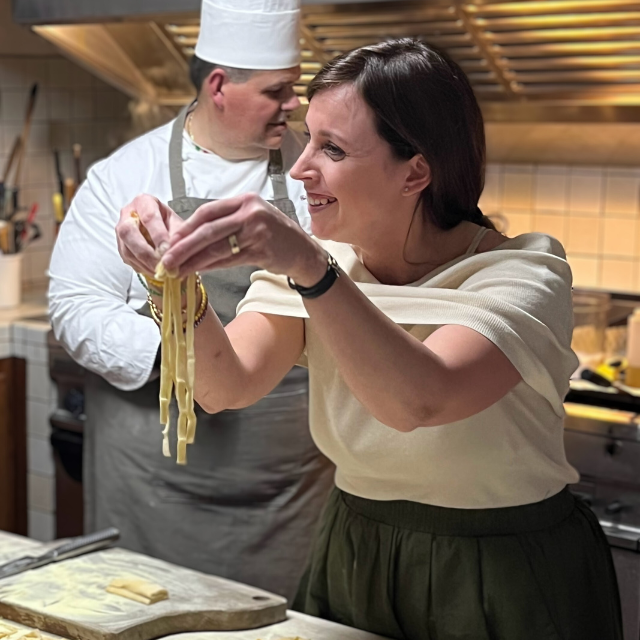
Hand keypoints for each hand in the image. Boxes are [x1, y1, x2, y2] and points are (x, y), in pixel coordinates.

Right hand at [116, 194, 183, 275]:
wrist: (163, 229)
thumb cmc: (170, 223)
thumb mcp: (179, 224)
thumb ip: (178, 235)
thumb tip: (176, 252)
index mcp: (144, 202)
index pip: (149, 217)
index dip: (158, 235)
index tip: (167, 250)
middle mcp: (128, 214)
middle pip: (129, 232)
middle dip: (147, 252)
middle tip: (162, 265)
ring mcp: (121, 230)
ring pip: (126, 248)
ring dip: (144, 263)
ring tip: (161, 272)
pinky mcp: (121, 246)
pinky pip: (128, 258)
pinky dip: (142, 267)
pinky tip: (154, 272)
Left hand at [161, 193, 325, 283]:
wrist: (304, 252)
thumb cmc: (275, 235)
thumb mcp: (253, 218)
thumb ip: (227, 221)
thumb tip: (191, 234)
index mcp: (245, 200)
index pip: (208, 212)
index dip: (186, 227)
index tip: (170, 241)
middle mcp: (251, 213)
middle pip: (208, 230)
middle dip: (184, 246)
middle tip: (166, 259)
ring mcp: (257, 232)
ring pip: (216, 248)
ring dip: (193, 260)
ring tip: (176, 269)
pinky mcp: (261, 251)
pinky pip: (229, 260)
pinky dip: (211, 267)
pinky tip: (198, 271)